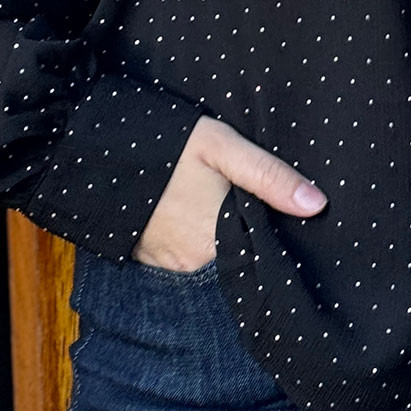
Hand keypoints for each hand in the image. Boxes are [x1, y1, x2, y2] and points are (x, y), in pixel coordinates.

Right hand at [130, 112, 326, 271]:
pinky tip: (192, 217)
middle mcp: (195, 261)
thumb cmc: (165, 144)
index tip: (280, 219)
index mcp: (219, 236)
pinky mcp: (147, 261)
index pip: (262, 250)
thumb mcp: (221, 146)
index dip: (273, 235)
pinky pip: (183, 259)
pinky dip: (192, 242)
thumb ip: (269, 176)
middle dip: (247, 235)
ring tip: (217, 207)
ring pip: (211, 258)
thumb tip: (317, 205)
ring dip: (219, 240)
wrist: (93, 151)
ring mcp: (168, 265)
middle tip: (246, 204)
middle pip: (237, 254)